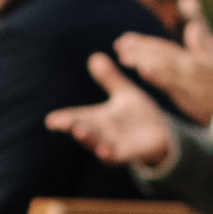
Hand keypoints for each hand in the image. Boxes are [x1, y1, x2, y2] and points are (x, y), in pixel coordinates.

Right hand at [46, 55, 176, 171]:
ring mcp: (114, 145)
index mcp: (98, 119)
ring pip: (97, 144)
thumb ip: (110, 78)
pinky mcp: (128, 154)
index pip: (77, 118)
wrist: (163, 134)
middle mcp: (103, 134)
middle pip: (84, 131)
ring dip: (88, 139)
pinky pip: (116, 156)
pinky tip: (102, 151)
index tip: (50, 120)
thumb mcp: (124, 93)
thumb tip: (95, 57)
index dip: (63, 120)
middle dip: (73, 127)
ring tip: (78, 132)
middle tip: (63, 123)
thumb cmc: (139, 115)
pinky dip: (108, 154)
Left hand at [111, 27, 212, 123]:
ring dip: (142, 58)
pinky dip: (158, 74)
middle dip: (139, 48)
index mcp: (193, 59)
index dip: (144, 43)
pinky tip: (143, 70)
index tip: (126, 39)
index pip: (164, 49)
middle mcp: (190, 66)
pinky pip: (172, 83)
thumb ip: (203, 43)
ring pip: (163, 65)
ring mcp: (190, 80)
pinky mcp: (190, 96)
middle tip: (119, 43)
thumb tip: (191, 28)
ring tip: (123, 55)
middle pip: (161, 54)